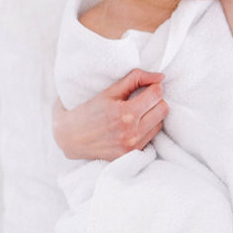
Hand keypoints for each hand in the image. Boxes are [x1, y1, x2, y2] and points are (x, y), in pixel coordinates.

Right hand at [52, 69, 166, 160]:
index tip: (145, 85)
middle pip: (163, 108)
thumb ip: (136, 79)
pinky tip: (133, 125)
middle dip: (155, 100)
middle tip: (141, 97)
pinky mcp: (130, 156)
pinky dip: (146, 129)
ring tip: (136, 111)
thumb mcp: (109, 91)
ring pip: (160, 123)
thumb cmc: (88, 110)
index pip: (157, 93)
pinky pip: (151, 138)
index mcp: (125, 114)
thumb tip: (161, 76)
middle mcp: (131, 133)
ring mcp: (132, 147)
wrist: (69, 138)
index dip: (153, 85)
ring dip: (152, 115)